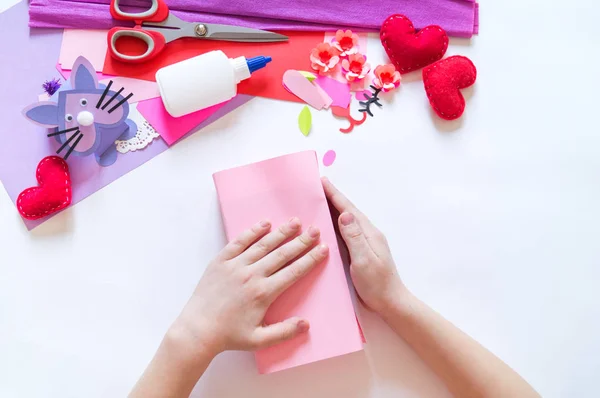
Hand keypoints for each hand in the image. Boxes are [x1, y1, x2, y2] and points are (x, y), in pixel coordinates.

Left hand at [171, 218, 328, 356]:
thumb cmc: (228, 336)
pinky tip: (265, 224)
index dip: (310, 259)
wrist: (197, 330)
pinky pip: (239, 242)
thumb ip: (284, 332)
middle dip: (301, 241)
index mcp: (263, 293)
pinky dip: (253, 232)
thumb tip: (306, 324)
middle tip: (316, 230)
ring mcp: (235, 266)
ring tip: (295, 222)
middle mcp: (252, 275)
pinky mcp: (221, 261)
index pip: (294, 271)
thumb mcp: (259, 340)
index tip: (323, 248)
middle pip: (282, 254)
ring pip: (263, 244)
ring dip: (281, 232)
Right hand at [322, 177, 405, 317]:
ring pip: (344, 222)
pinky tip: (325, 227)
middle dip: (331, 198)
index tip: (322, 181)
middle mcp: (366, 235)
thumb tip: (345, 214)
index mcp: (368, 233)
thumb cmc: (377, 284)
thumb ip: (354, 237)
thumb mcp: (364, 260)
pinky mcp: (359, 252)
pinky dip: (333, 225)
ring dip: (331, 210)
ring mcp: (363, 243)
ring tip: (317, 202)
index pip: (348, 209)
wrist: (390, 304)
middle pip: (346, 211)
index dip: (334, 195)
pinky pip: (343, 233)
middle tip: (315, 188)